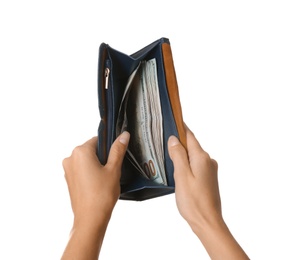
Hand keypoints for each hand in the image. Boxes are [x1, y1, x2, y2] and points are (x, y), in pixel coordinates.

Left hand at [61, 131, 129, 259]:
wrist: (90, 219)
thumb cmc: (102, 195)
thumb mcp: (113, 169)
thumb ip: (118, 150)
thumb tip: (124, 135)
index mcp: (80, 152)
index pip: (98, 140)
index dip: (109, 147)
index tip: (115, 157)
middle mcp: (70, 158)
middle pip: (91, 149)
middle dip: (103, 156)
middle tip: (112, 169)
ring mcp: (68, 169)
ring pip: (86, 160)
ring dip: (97, 165)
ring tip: (105, 178)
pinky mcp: (69, 179)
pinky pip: (81, 169)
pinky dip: (90, 172)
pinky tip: (98, 183)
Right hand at [168, 125, 219, 229]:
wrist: (207, 221)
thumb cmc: (194, 201)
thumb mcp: (181, 175)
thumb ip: (178, 155)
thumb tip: (174, 139)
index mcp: (202, 158)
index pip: (190, 136)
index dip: (182, 127)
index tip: (174, 119)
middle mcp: (208, 161)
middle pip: (192, 145)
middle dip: (179, 141)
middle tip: (164, 137)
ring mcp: (209, 170)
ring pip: (193, 156)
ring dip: (182, 153)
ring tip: (167, 153)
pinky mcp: (208, 178)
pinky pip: (195, 165)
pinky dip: (186, 163)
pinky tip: (177, 168)